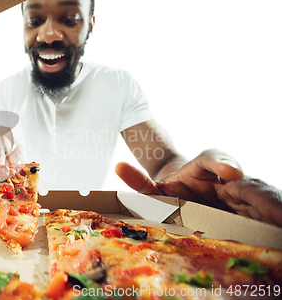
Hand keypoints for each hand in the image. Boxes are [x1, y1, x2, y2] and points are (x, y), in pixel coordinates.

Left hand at [115, 149, 281, 226]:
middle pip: (253, 187)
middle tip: (279, 214)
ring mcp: (243, 198)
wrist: (189, 199)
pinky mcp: (251, 212)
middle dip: (267, 199)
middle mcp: (228, 182)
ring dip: (274, 210)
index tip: (231, 171)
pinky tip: (280, 227)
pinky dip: (273, 217)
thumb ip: (140, 183)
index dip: (223, 163)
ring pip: (265, 201)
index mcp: (205, 170)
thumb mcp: (156, 190)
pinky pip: (266, 214)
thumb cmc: (174, 192)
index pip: (215, 158)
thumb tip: (119, 166)